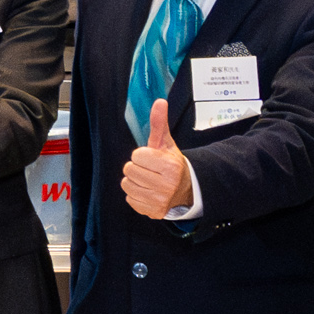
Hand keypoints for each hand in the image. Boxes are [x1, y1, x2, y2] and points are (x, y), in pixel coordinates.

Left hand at [114, 99, 195, 221]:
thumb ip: (159, 123)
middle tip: (149, 169)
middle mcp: (166, 185)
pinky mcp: (152, 211)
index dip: (142, 155)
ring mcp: (159, 200)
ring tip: (147, 179)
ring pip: (126, 184)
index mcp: (170, 166)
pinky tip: (147, 191)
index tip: (152, 158)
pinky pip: (129, 199)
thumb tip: (159, 101)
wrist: (186, 190)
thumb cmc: (171, 164)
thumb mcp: (166, 144)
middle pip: (129, 170)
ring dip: (134, 181)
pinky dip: (135, 194)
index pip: (137, 155)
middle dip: (137, 167)